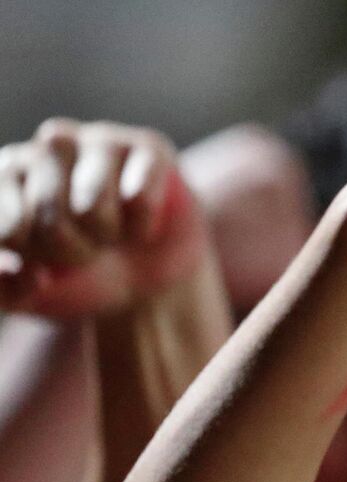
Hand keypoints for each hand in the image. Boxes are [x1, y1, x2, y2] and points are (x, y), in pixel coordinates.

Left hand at [0, 119, 209, 316]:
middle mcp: (47, 145)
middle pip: (47, 214)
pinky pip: (139, 197)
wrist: (146, 279)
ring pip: (91, 204)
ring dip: (106, 236)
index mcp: (8, 172)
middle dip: (71, 251)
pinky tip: (143, 222)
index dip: (33, 257)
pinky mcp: (148, 147)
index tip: (43, 260)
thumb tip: (23, 269)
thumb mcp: (26, 294)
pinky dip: (143, 226)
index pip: (8, 226)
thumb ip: (1, 289)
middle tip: (86, 250)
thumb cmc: (76, 275)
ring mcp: (99, 140)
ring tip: (112, 233)